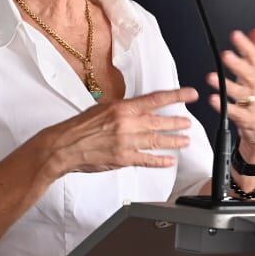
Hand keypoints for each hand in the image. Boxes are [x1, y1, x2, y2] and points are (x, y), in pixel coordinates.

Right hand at [27, 87, 196, 177]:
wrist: (64, 146)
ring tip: (185, 141)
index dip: (176, 97)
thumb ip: (124, 109)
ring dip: (174, 141)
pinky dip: (160, 160)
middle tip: (188, 123)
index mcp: (122, 108)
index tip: (190, 95)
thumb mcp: (102, 108)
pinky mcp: (123, 158)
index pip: (155, 99)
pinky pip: (146, 159)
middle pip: (159, 121)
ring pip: (157, 140)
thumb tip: (141, 108)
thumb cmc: (80, 127)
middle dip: (177, 122)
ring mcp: (126, 142)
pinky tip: (170, 161)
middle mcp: (126, 123)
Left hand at [206, 28, 254, 162]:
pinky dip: (224, 107)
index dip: (245, 46)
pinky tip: (213, 99)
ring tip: (212, 78)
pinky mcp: (249, 121)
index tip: (235, 35)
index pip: (254, 58)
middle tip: (226, 55)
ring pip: (243, 94)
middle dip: (239, 65)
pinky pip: (237, 114)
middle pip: (251, 75)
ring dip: (228, 86)